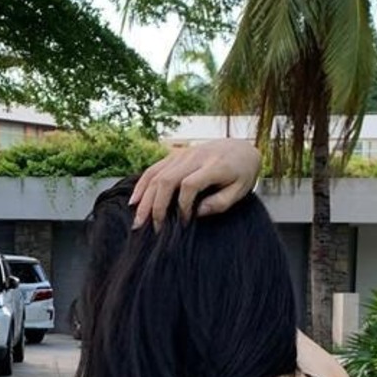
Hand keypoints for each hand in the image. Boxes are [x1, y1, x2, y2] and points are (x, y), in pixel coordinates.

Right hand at [131, 136, 259, 229]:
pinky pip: (154, 169)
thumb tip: (197, 212)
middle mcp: (195, 157)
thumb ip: (221, 203)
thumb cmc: (242, 173)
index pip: (190, 184)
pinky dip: (142, 185)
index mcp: (215, 166)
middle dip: (156, 206)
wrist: (241, 148)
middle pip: (167, 180)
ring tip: (138, 220)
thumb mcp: (240, 190)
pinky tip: (134, 201)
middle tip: (154, 228)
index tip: (184, 222)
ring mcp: (183, 154)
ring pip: (157, 175)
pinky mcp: (175, 155)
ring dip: (144, 199)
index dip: (183, 205)